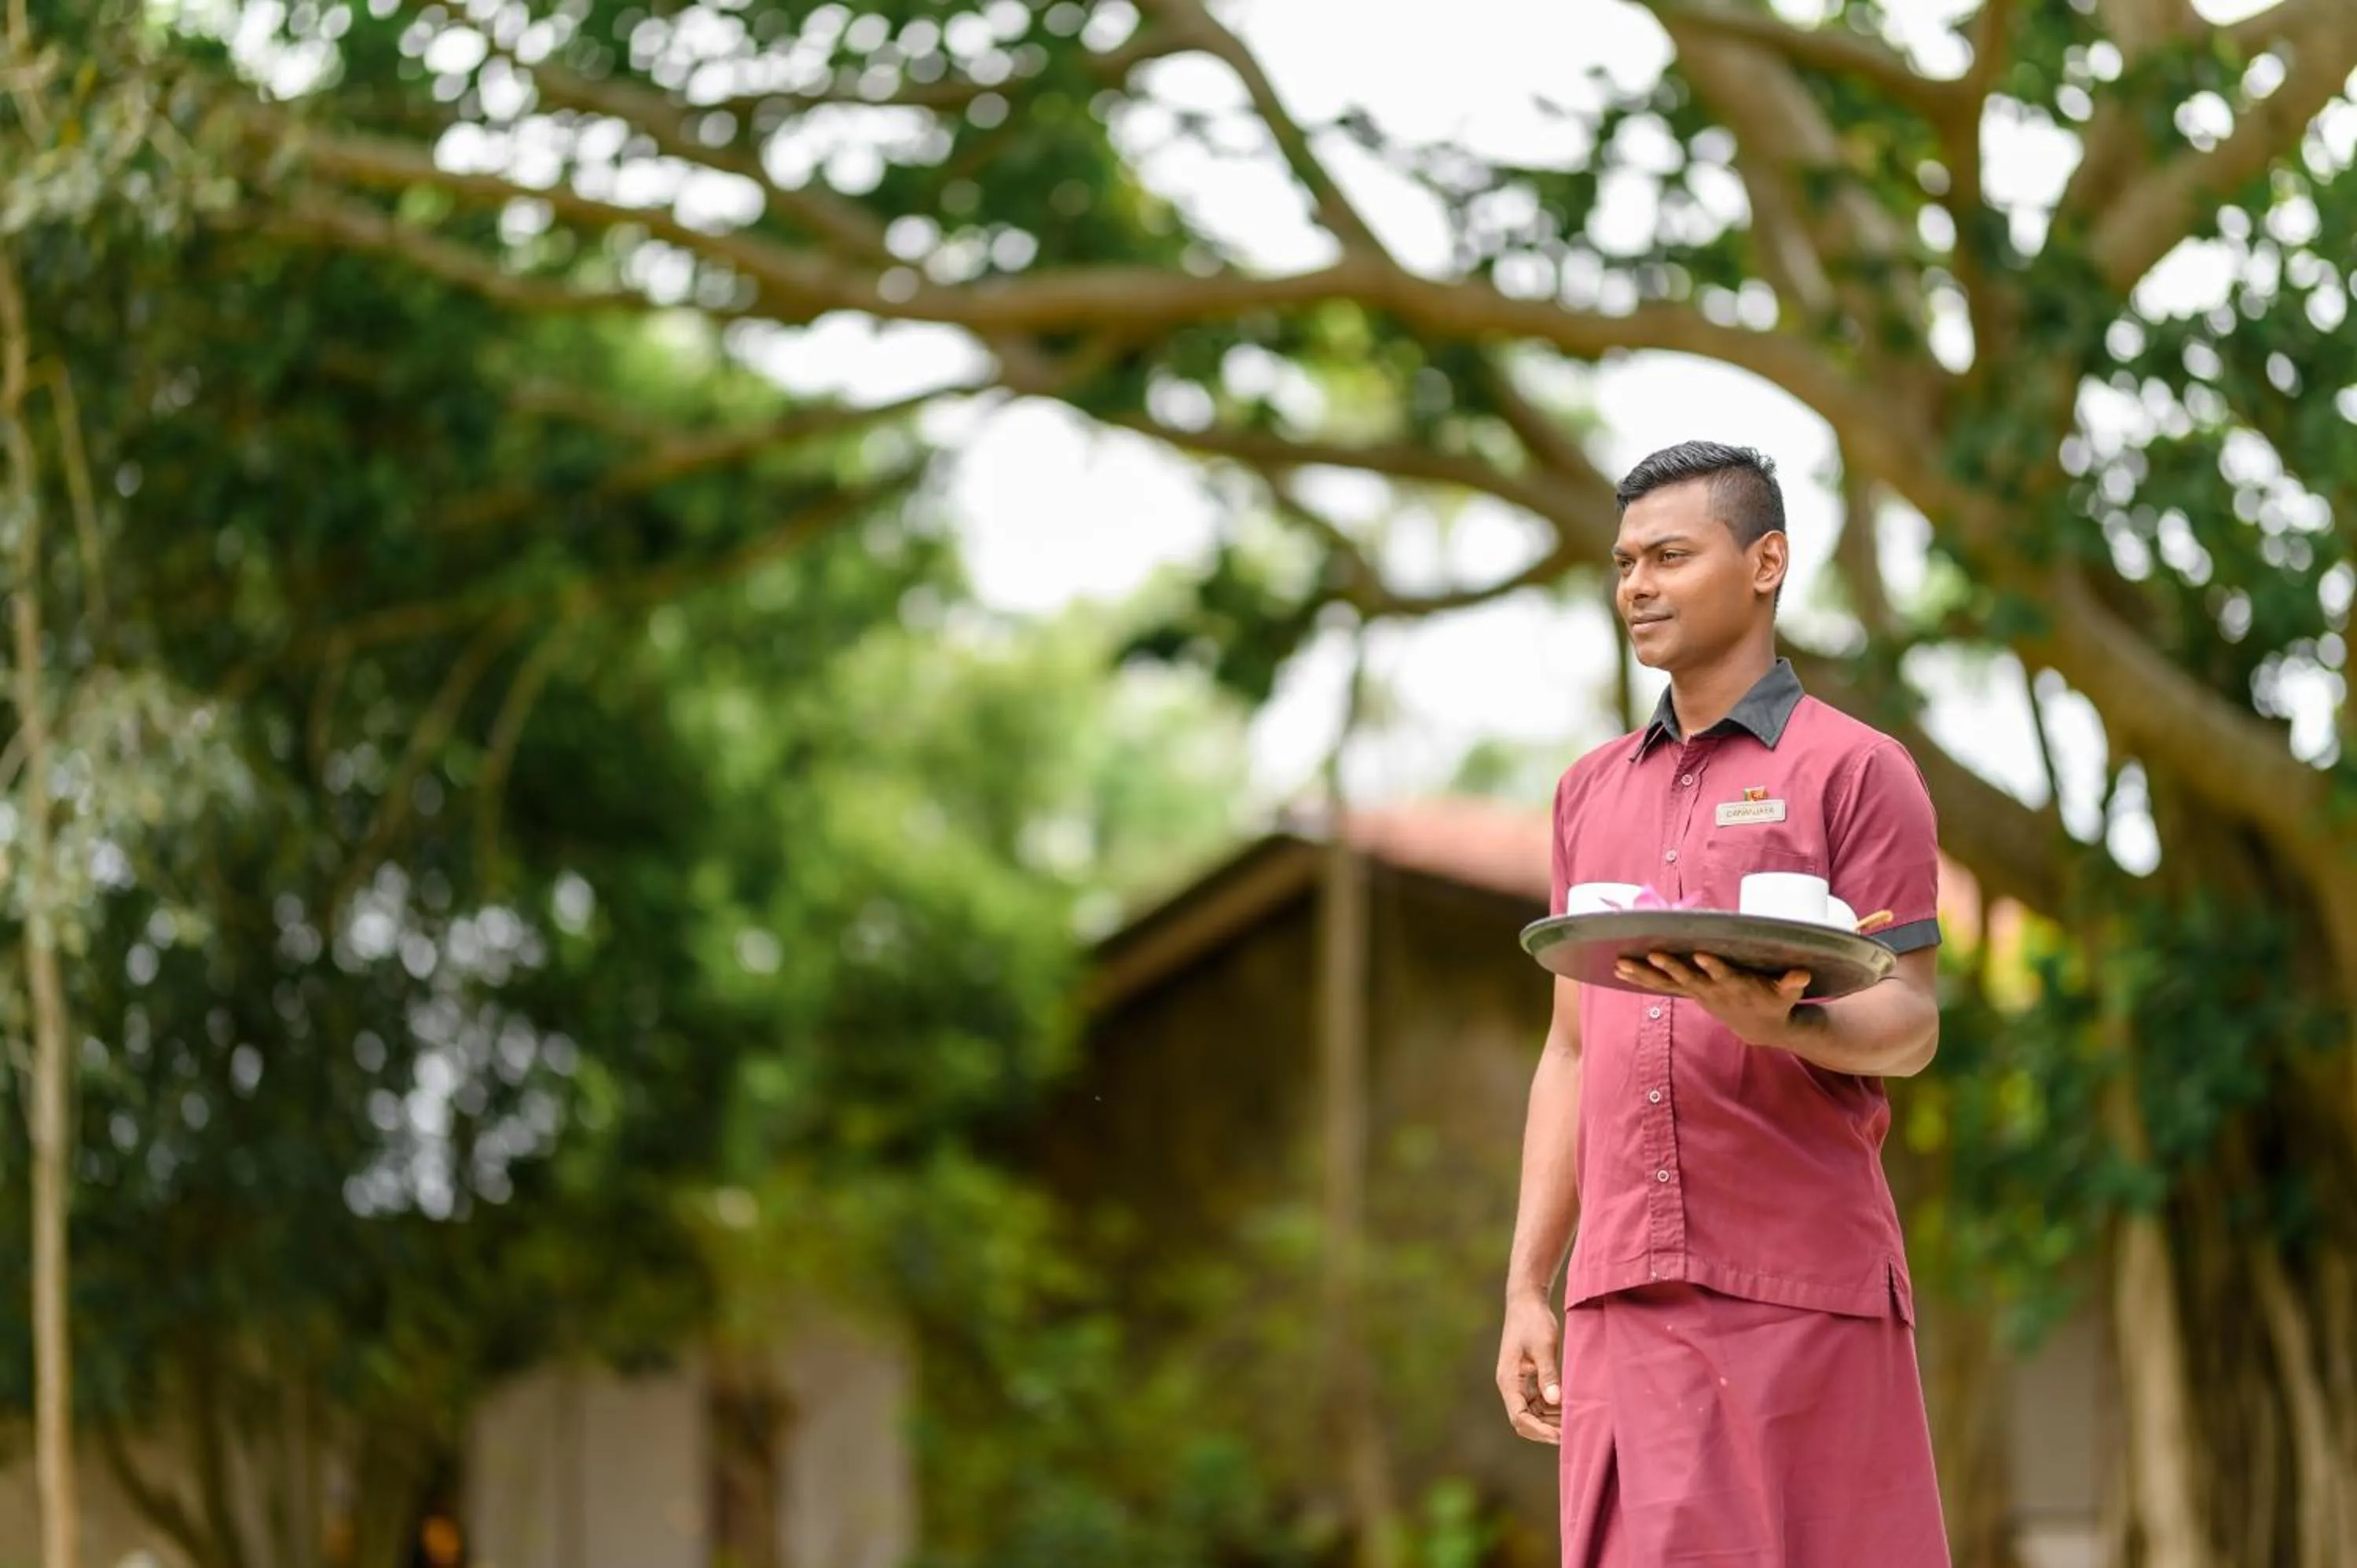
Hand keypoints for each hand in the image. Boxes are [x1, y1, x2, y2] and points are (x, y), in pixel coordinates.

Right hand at [1496, 1293, 1562, 1444]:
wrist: (1527, 1301)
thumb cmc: (1533, 1321)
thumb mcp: (1543, 1347)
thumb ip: (1548, 1375)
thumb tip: (1554, 1401)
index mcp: (1508, 1380)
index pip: (1519, 1417)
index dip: (1539, 1431)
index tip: (1561, 1436)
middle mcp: (1511, 1386)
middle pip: (1525, 1421)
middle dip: (1546, 1430)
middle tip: (1572, 1434)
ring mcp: (1519, 1383)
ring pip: (1533, 1414)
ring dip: (1551, 1421)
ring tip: (1575, 1423)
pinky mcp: (1528, 1378)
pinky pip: (1539, 1403)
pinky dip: (1553, 1409)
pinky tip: (1570, 1409)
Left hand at [1614, 950, 1809, 1046]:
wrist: (1759, 1027)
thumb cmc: (1774, 1000)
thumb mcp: (1787, 994)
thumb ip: (1793, 982)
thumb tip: (1803, 972)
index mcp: (1736, 986)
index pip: (1723, 975)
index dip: (1713, 967)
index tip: (1701, 955)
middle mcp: (1712, 990)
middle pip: (1687, 978)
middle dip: (1670, 967)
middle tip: (1652, 954)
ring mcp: (1697, 992)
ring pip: (1666, 983)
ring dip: (1644, 974)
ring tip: (1621, 963)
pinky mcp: (1688, 992)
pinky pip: (1659, 985)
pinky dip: (1640, 978)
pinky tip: (1618, 969)